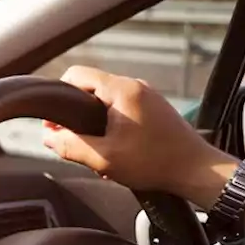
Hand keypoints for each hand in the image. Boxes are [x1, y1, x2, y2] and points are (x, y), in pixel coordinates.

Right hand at [46, 66, 238, 208]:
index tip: (54, 124)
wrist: (196, 170)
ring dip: (93, 121)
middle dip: (75, 114)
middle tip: (71, 139)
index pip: (76, 75)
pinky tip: (113, 148)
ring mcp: (146, 95)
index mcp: (121, 90)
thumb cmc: (155, 163)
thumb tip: (49, 138)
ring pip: (105, 99)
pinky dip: (110, 123)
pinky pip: (121, 107)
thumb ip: (70, 146)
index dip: (58, 97)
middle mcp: (134, 85)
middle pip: (89, 87)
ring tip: (95, 148)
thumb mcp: (103, 159)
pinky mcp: (153, 107)